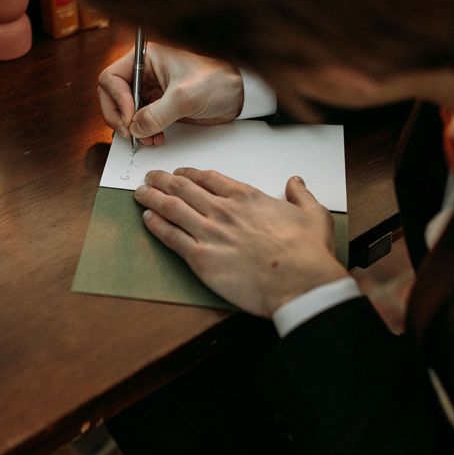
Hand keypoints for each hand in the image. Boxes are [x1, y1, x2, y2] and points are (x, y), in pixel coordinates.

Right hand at [98, 44, 243, 144]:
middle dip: (120, 117)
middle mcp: (145, 72)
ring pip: (126, 111)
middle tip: (132, 134)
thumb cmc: (217, 81)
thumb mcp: (184, 97)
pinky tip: (156, 138)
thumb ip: (156, 114)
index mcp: (146, 58)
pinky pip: (141, 120)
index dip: (116, 101)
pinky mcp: (160, 106)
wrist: (239, 94)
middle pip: (113, 95)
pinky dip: (144, 132)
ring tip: (149, 139)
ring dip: (133, 128)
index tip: (130, 119)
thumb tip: (135, 129)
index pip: (112, 78)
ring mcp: (151, 90)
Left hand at [134, 169, 348, 316]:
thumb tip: (296, 181)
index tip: (180, 173)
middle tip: (151, 177)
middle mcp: (223, 210)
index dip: (190, 173)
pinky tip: (147, 219)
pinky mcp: (201, 258)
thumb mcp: (313, 214)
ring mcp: (210, 233)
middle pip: (184, 188)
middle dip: (163, 180)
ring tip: (140, 193)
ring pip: (171, 208)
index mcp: (247, 197)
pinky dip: (156, 225)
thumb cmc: (307, 252)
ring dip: (152, 198)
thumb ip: (301, 195)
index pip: (209, 178)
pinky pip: (170, 237)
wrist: (300, 281)